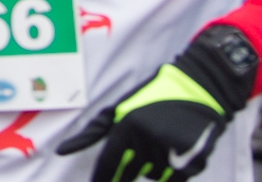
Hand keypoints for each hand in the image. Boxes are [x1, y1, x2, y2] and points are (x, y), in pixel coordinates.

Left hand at [57, 26, 256, 181]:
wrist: (200, 89)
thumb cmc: (154, 98)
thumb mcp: (122, 109)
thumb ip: (93, 132)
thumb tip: (61, 151)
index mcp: (127, 125)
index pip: (109, 163)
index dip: (102, 178)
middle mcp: (147, 139)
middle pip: (129, 174)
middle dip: (126, 174)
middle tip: (134, 159)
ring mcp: (171, 151)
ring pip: (151, 176)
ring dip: (150, 168)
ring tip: (161, 143)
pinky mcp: (192, 162)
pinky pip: (172, 180)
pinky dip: (170, 173)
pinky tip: (173, 153)